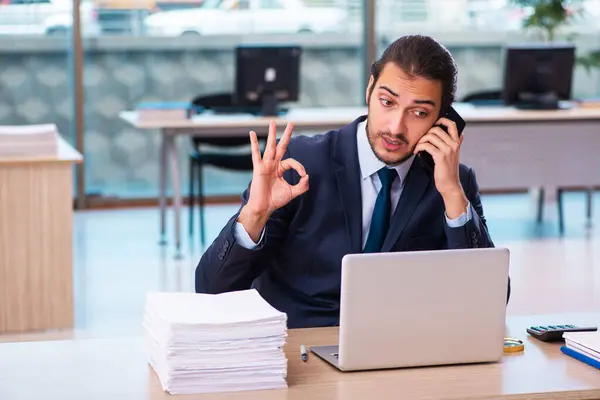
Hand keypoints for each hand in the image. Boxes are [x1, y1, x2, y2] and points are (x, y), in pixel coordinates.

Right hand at [239, 120, 308, 240]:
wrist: (264, 208)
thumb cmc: (276, 200)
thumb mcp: (293, 192)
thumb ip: (302, 186)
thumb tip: (307, 176)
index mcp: (280, 169)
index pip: (292, 162)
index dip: (299, 167)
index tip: (303, 176)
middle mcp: (273, 164)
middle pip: (281, 146)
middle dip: (286, 135)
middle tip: (291, 123)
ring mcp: (265, 165)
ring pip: (270, 146)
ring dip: (272, 134)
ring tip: (272, 122)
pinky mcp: (258, 168)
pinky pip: (256, 154)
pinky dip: (253, 143)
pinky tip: (252, 133)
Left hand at [413, 117, 467, 217]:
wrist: (450, 185)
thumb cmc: (448, 170)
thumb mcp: (454, 155)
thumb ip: (457, 144)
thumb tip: (462, 134)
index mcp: (456, 143)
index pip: (452, 125)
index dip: (442, 120)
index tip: (433, 124)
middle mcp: (453, 145)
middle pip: (436, 129)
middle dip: (425, 133)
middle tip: (420, 141)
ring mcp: (447, 150)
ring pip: (430, 136)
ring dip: (420, 141)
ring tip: (417, 147)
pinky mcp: (440, 156)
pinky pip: (427, 146)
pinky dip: (419, 147)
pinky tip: (417, 152)